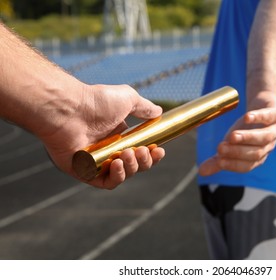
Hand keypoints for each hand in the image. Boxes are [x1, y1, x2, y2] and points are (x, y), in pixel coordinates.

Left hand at [40, 84, 164, 188]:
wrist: (69, 109)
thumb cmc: (96, 102)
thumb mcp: (128, 98)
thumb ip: (144, 107)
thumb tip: (159, 112)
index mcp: (120, 136)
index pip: (141, 151)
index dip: (153, 154)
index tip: (160, 150)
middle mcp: (109, 150)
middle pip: (135, 165)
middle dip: (144, 161)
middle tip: (141, 150)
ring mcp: (97, 162)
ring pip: (123, 174)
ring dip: (132, 167)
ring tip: (127, 153)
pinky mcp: (85, 172)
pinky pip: (105, 182)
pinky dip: (116, 177)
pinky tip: (117, 164)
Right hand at [199, 91, 275, 175]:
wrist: (263, 105)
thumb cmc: (246, 128)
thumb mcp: (230, 144)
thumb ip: (218, 158)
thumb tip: (201, 172)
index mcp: (257, 157)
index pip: (247, 166)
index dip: (233, 164)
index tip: (219, 161)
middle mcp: (268, 146)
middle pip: (255, 153)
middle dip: (238, 152)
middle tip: (220, 148)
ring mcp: (275, 130)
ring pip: (264, 137)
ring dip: (247, 138)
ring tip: (232, 136)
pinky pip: (269, 117)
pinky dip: (259, 118)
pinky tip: (247, 117)